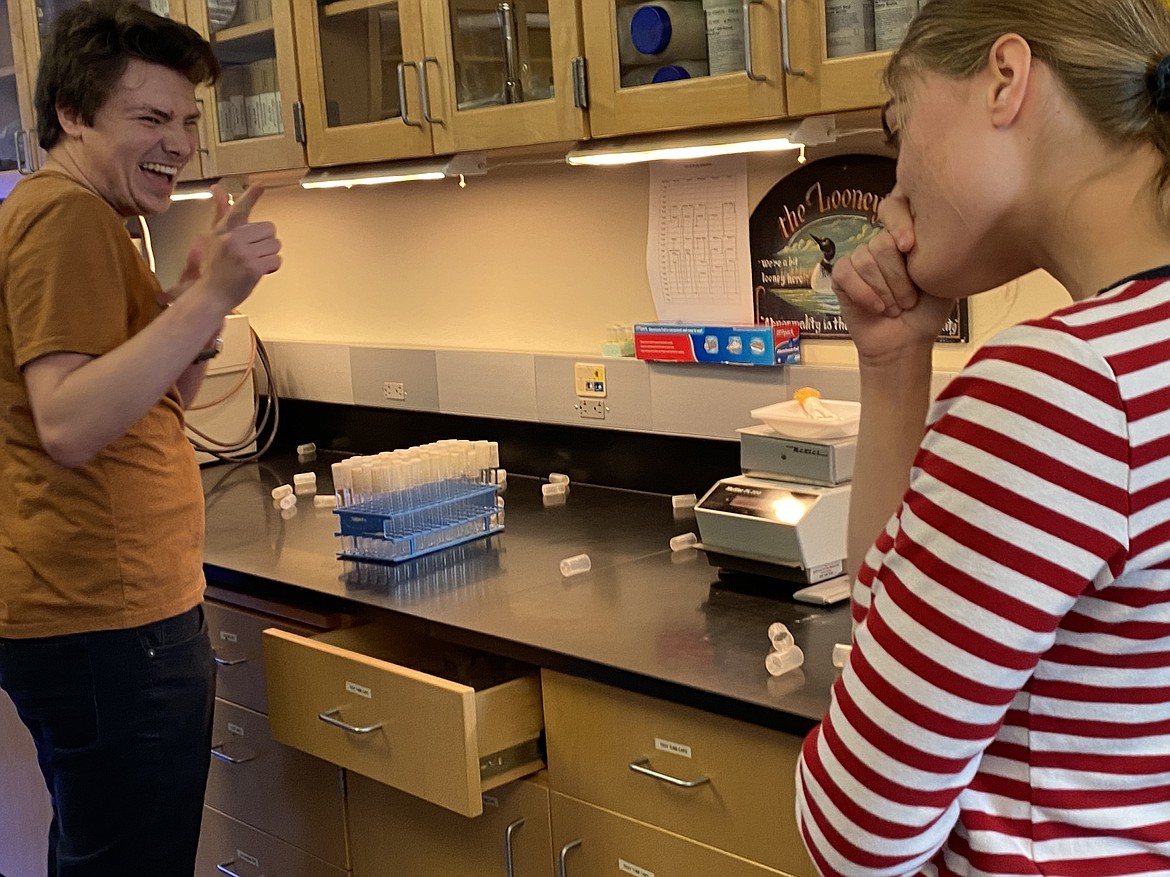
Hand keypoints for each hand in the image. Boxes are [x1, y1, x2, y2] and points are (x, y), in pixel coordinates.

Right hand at [198, 183, 281, 311]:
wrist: (211, 295)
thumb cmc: (215, 268)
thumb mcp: (214, 237)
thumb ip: (221, 213)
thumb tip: (218, 189)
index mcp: (224, 230)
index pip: (239, 209)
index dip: (251, 196)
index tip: (260, 185)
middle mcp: (232, 239)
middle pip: (270, 229)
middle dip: (266, 242)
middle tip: (250, 254)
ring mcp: (243, 253)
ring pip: (275, 245)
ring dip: (269, 255)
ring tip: (252, 263)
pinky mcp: (253, 268)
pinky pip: (276, 260)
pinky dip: (272, 267)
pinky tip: (258, 272)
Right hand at [831, 187, 952, 361]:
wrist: (907, 342)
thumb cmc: (927, 312)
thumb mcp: (944, 276)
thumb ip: (940, 251)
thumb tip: (939, 226)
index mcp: (906, 238)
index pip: (895, 209)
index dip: (899, 225)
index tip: (909, 247)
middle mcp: (882, 245)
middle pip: (882, 242)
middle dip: (898, 277)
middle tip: (909, 300)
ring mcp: (860, 260)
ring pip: (865, 259)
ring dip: (883, 289)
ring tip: (894, 308)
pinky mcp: (841, 277)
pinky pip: (846, 272)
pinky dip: (863, 292)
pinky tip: (876, 307)